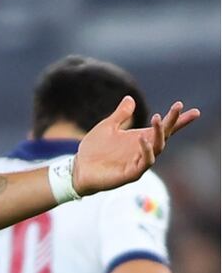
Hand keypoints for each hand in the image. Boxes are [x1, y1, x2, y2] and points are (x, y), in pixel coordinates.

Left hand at [74, 97, 198, 195]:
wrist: (79, 168)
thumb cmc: (93, 150)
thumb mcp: (107, 127)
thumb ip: (120, 115)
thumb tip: (130, 98)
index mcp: (140, 138)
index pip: (163, 129)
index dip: (178, 120)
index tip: (193, 111)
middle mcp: (143, 150)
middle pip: (164, 135)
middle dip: (172, 121)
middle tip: (177, 107)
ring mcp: (139, 162)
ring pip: (158, 148)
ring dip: (158, 133)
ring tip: (156, 118)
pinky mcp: (131, 174)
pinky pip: (145, 162)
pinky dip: (146, 150)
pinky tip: (142, 139)